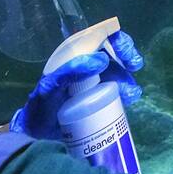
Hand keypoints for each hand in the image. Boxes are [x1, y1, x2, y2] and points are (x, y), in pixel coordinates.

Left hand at [9, 31, 143, 138]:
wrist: (39, 135)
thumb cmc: (40, 107)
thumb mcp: (50, 88)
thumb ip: (69, 72)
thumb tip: (100, 59)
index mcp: (74, 57)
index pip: (98, 38)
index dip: (114, 38)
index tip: (123, 49)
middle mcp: (88, 67)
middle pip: (114, 52)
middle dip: (128, 55)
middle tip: (133, 65)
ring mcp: (97, 83)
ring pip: (120, 73)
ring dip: (128, 79)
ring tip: (129, 92)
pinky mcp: (103, 100)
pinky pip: (121, 92)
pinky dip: (129, 92)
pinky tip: (129, 98)